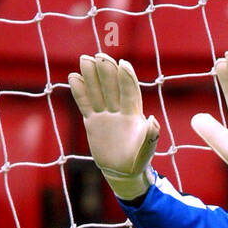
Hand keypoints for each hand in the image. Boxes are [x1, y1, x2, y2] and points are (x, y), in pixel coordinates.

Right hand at [68, 53, 159, 200]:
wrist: (122, 171)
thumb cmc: (138, 160)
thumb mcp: (146, 151)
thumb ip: (150, 137)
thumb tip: (153, 120)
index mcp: (134, 114)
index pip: (130, 92)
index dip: (127, 79)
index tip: (123, 64)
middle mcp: (119, 110)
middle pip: (112, 87)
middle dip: (107, 72)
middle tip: (100, 56)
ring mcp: (105, 114)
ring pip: (97, 92)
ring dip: (91, 76)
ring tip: (85, 59)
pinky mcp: (93, 121)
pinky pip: (85, 103)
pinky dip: (79, 91)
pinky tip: (73, 77)